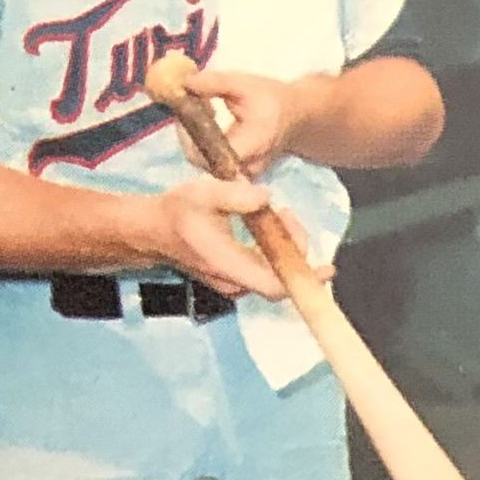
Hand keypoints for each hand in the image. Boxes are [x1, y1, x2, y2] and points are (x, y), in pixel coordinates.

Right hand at [151, 177, 332, 300]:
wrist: (151, 230)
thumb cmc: (177, 212)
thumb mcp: (204, 193)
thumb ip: (236, 195)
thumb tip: (267, 198)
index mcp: (228, 265)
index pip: (275, 285)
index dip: (304, 279)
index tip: (328, 267)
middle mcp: (232, 282)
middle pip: (279, 279)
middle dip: (293, 249)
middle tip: (286, 214)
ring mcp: (231, 283)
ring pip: (271, 275)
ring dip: (283, 249)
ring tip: (278, 216)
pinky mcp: (230, 278)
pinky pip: (262, 272)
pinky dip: (273, 253)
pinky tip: (269, 228)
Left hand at [180, 69, 297, 177]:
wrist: (295, 116)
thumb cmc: (271, 98)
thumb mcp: (245, 83)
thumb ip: (216, 83)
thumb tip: (184, 84)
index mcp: (252, 145)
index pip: (209, 155)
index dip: (189, 136)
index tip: (187, 111)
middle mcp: (247, 167)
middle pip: (203, 161)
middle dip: (191, 134)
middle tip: (195, 107)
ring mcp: (242, 175)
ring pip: (206, 163)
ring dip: (197, 138)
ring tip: (205, 112)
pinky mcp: (238, 175)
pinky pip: (213, 163)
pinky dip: (206, 144)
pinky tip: (210, 124)